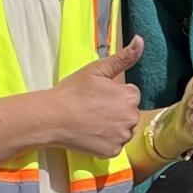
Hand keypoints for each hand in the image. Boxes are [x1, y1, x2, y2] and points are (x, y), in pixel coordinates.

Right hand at [50, 36, 143, 157]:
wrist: (52, 118)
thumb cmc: (73, 91)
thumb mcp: (98, 69)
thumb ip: (124, 57)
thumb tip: (140, 40)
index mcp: (130, 97)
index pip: (131, 95)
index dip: (114, 94)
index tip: (98, 95)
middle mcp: (131, 118)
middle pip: (129, 113)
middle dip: (116, 110)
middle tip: (93, 108)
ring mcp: (121, 137)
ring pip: (123, 130)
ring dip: (113, 126)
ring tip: (92, 120)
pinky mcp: (112, 152)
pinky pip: (115, 145)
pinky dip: (106, 141)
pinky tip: (91, 133)